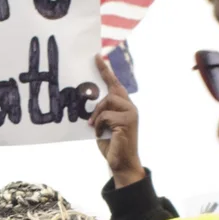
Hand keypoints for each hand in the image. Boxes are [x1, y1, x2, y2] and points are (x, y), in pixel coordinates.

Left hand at [91, 57, 143, 189]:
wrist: (121, 163)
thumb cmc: (111, 144)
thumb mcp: (103, 124)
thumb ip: (101, 111)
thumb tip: (88, 100)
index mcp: (125, 106)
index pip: (115, 84)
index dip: (106, 70)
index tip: (97, 57)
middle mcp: (130, 107)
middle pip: (111, 92)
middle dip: (98, 104)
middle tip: (90, 116)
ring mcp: (130, 113)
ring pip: (106, 103)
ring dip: (97, 117)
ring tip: (96, 129)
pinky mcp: (126, 121)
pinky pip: (105, 116)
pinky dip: (98, 126)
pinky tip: (101, 135)